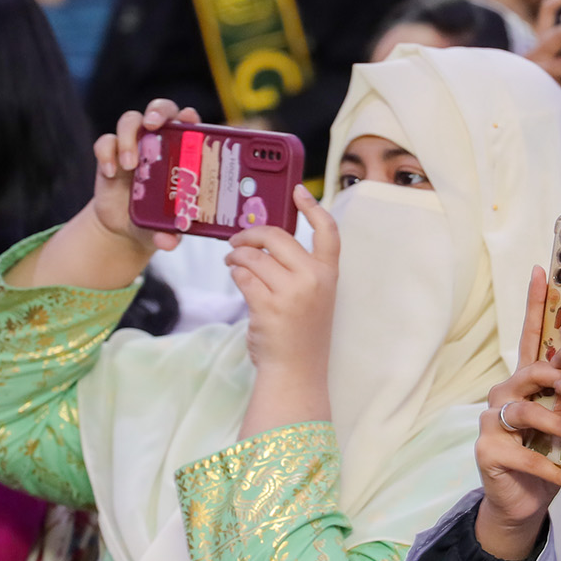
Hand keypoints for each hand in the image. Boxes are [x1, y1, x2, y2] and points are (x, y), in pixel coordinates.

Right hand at [89, 99, 199, 253]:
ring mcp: (132, 145)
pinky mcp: (110, 154)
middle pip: (160, 109)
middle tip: (153, 126)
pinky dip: (106, 153)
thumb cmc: (156, 220)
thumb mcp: (166, 229)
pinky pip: (105, 141)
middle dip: (157, 111)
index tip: (189, 120)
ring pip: (130, 120)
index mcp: (181, 151)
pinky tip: (111, 173)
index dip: (189, 116)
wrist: (124, 228)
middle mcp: (158, 141)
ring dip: (129, 136)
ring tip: (130, 165)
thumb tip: (167, 242)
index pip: (188, 123)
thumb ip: (170, 233)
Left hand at [227, 186, 339, 386]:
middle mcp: (313, 278)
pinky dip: (235, 273)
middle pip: (277, 236)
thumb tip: (264, 239)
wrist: (296, 370)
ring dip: (236, 256)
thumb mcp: (313, 295)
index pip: (328, 231)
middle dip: (250, 234)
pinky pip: (243, 276)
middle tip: (237, 239)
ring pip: (253, 256)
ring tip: (232, 261)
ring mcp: (290, 292)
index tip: (298, 191)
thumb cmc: (301, 332)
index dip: (313, 207)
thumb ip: (299, 268)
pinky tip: (236, 277)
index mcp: (328, 273)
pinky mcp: (267, 305)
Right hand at [474, 266, 560, 559]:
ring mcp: (493, 420)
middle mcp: (506, 390)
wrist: (528, 500)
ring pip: (529, 411)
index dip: (536, 302)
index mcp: (530, 377)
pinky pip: (528, 456)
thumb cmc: (557, 451)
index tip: (543, 270)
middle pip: (534, 369)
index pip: (535, 333)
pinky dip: (558, 470)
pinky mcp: (490, 452)